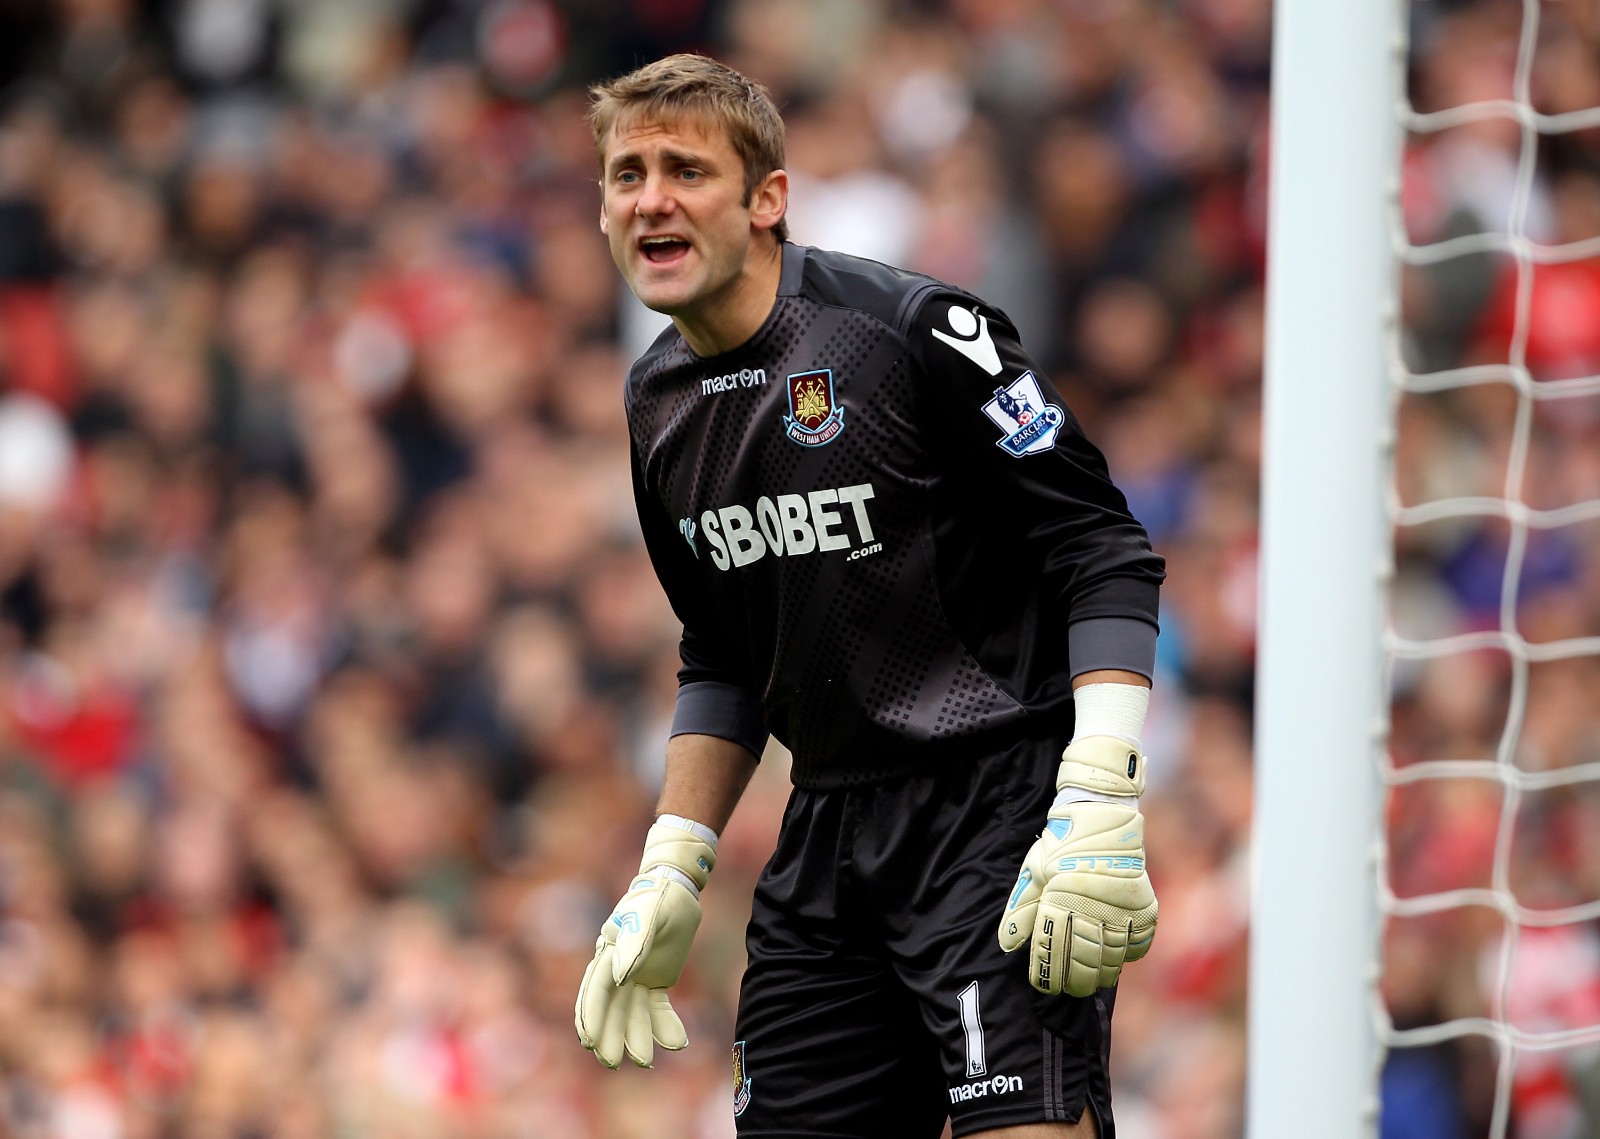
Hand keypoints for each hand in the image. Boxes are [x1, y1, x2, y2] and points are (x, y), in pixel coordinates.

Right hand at [575, 818, 716, 1067]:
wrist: (677, 888)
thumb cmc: (658, 897)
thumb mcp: (648, 914)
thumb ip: (633, 943)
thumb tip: (619, 976)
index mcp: (608, 952)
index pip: (595, 990)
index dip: (590, 1016)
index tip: (589, 1041)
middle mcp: (617, 969)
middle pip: (609, 1009)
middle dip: (609, 1036)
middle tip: (612, 1063)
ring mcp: (635, 977)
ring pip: (632, 1014)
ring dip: (636, 1037)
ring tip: (645, 1062)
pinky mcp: (655, 981)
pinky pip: (657, 1008)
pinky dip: (664, 1025)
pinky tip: (676, 1042)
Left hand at [998, 736, 1157, 996]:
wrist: (1101, 818)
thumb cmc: (1061, 846)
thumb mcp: (1034, 872)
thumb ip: (1022, 910)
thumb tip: (1007, 944)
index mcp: (1061, 902)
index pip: (1054, 953)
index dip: (1048, 976)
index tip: (1044, 986)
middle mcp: (1094, 910)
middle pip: (1085, 964)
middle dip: (1074, 982)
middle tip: (1069, 989)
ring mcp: (1123, 911)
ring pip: (1113, 960)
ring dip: (1100, 974)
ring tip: (1091, 981)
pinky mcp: (1144, 908)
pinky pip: (1139, 945)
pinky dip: (1128, 955)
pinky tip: (1117, 957)